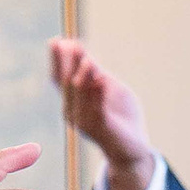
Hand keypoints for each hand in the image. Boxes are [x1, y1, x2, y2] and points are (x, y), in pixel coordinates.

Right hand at [49, 38, 159, 189]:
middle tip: (68, 44)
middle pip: (66, 84)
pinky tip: (100, 81)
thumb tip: (78, 45)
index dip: (57, 60)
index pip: (59, 78)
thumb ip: (94, 70)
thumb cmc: (120, 116)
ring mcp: (85, 121)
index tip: (56, 40)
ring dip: (84, 77)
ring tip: (88, 60)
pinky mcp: (102, 130)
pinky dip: (97, 95)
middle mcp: (73, 111)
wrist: (133, 149)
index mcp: (72, 101)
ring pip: (80, 96)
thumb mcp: (107, 87)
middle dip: (68, 63)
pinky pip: (97, 110)